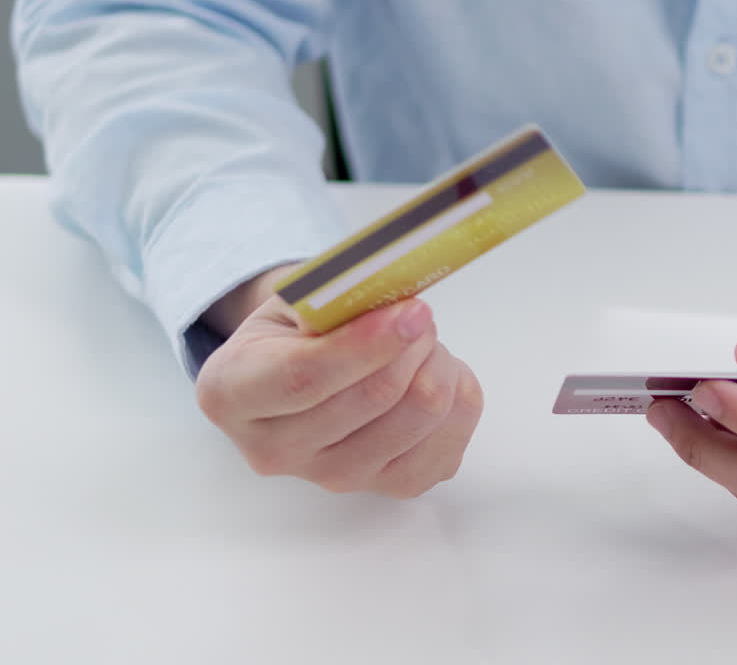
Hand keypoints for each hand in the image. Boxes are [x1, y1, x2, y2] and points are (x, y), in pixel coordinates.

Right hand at [195, 267, 482, 496]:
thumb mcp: (296, 296)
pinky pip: (449, 441)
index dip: (367, 344)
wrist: (304, 370)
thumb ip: (335, 298)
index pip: (304, 377)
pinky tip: (436, 374)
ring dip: (438, 364)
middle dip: (413, 342)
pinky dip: (458, 396)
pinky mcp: (390, 487)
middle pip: (373, 397)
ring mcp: (333, 478)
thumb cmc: (297, 328)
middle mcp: (273, 451)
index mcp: (231, 393)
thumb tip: (398, 305)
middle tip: (418, 313)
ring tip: (423, 342)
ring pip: (418, 416)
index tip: (413, 312)